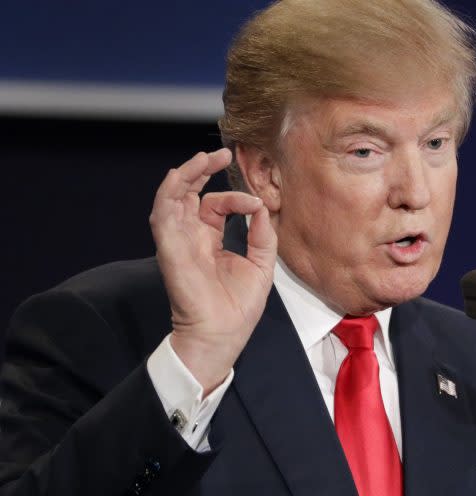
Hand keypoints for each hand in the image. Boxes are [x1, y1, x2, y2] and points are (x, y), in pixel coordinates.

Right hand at [149, 149, 276, 392]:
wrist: (223, 335)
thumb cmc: (238, 307)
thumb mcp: (261, 263)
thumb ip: (262, 233)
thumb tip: (261, 206)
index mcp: (210, 241)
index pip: (216, 207)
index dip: (235, 199)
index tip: (256, 204)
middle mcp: (191, 238)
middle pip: (188, 195)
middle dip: (201, 172)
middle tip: (218, 155)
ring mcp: (179, 242)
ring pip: (171, 199)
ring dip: (184, 176)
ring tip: (201, 158)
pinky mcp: (170, 250)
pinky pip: (162, 217)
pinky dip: (168, 195)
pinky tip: (177, 178)